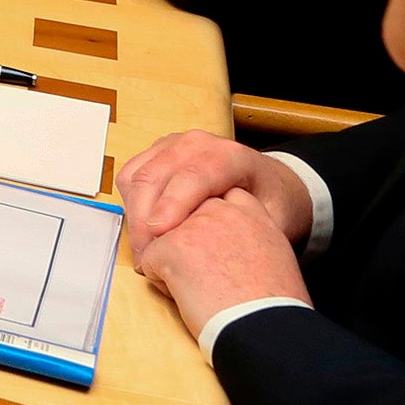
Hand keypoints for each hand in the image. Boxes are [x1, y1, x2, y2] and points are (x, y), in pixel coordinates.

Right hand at [117, 130, 315, 260]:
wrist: (270, 182)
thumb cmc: (272, 202)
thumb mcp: (275, 220)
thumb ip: (247, 232)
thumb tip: (218, 254)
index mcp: (230, 155)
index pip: (194, 175)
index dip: (173, 205)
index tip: (160, 237)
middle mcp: (196, 144)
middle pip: (156, 176)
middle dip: (144, 220)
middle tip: (148, 260)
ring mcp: (173, 145)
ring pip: (137, 176)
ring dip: (134, 216)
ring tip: (145, 252)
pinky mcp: (156, 154)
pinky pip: (130, 176)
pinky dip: (130, 205)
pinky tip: (143, 232)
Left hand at [137, 190, 310, 340]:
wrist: (266, 330)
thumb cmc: (272, 305)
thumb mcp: (274, 253)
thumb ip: (247, 232)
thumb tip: (224, 238)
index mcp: (249, 210)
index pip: (214, 199)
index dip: (209, 228)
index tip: (220, 253)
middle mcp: (219, 208)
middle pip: (182, 217)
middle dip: (187, 245)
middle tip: (213, 277)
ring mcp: (191, 225)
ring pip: (163, 239)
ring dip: (175, 265)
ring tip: (206, 289)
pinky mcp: (169, 246)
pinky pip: (150, 263)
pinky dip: (163, 285)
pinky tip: (192, 298)